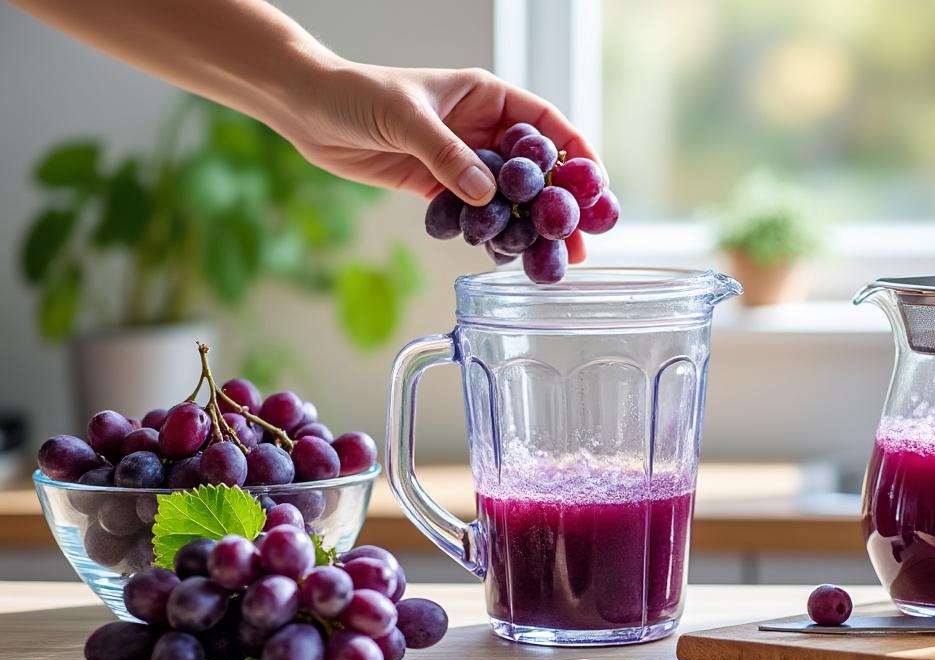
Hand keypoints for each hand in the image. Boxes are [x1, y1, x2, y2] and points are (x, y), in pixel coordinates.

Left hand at [281, 63, 597, 261]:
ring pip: (509, 198)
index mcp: (486, 98)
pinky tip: (506, 257)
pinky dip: (491, 235)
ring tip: (552, 259)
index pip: (545, 124)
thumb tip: (488, 193)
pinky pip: (477, 214)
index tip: (595, 186)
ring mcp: (462, 161)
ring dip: (528, 227)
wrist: (307, 110)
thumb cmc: (356, 95)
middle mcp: (481, 130)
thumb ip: (446, 155)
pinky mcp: (439, 188)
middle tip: (580, 239)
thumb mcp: (405, 118)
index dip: (575, 153)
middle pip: (535, 169)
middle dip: (559, 203)